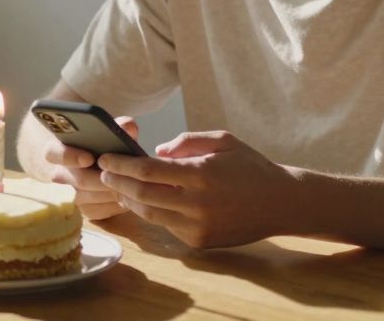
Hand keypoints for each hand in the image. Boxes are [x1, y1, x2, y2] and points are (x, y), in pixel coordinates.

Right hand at [45, 116, 139, 220]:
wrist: (99, 166)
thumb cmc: (102, 145)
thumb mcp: (110, 133)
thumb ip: (119, 127)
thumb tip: (128, 127)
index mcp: (58, 150)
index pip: (54, 153)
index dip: (70, 156)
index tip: (89, 158)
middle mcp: (60, 175)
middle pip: (79, 180)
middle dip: (102, 178)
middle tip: (121, 175)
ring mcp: (71, 195)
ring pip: (90, 197)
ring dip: (111, 191)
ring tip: (130, 185)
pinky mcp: (83, 210)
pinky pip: (98, 210)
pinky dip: (115, 204)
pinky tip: (129, 196)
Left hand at [97, 130, 296, 248]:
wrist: (281, 203)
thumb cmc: (250, 166)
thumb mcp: (222, 140)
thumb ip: (186, 142)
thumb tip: (156, 152)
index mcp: (201, 174)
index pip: (148, 170)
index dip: (122, 164)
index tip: (105, 157)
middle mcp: (196, 204)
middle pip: (142, 194)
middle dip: (117, 182)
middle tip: (103, 172)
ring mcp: (197, 227)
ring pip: (150, 214)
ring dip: (130, 200)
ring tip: (118, 186)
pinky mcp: (200, 242)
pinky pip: (167, 225)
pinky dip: (152, 212)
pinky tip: (144, 200)